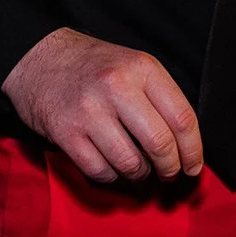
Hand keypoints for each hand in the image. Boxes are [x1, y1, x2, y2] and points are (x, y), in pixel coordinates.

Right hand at [1, 27, 203, 184]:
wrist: (41, 59)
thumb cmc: (95, 67)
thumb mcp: (135, 66)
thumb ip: (160, 98)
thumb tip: (186, 143)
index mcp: (143, 69)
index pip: (182, 117)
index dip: (194, 149)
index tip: (194, 166)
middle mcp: (118, 88)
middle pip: (160, 143)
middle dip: (171, 167)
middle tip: (170, 173)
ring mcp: (89, 112)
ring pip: (130, 163)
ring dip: (141, 174)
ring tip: (140, 169)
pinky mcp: (66, 133)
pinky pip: (100, 171)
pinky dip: (112, 177)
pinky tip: (114, 167)